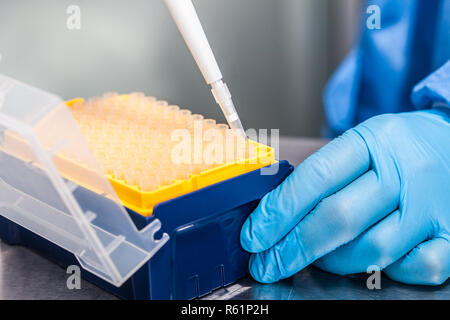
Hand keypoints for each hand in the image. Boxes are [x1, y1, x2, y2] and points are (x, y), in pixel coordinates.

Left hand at [240, 109, 449, 284]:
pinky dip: (385, 271)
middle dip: (293, 247)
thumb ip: (324, 174)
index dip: (278, 211)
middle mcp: (405, 171)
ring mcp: (431, 206)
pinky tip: (368, 259)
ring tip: (315, 257)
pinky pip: (414, 268)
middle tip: (267, 262)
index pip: (316, 177)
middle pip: (339, 218)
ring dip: (332, 262)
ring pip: (372, 250)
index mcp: (374, 140)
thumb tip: (276, 213)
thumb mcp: (361, 143)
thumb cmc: (398, 149)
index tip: (254, 235)